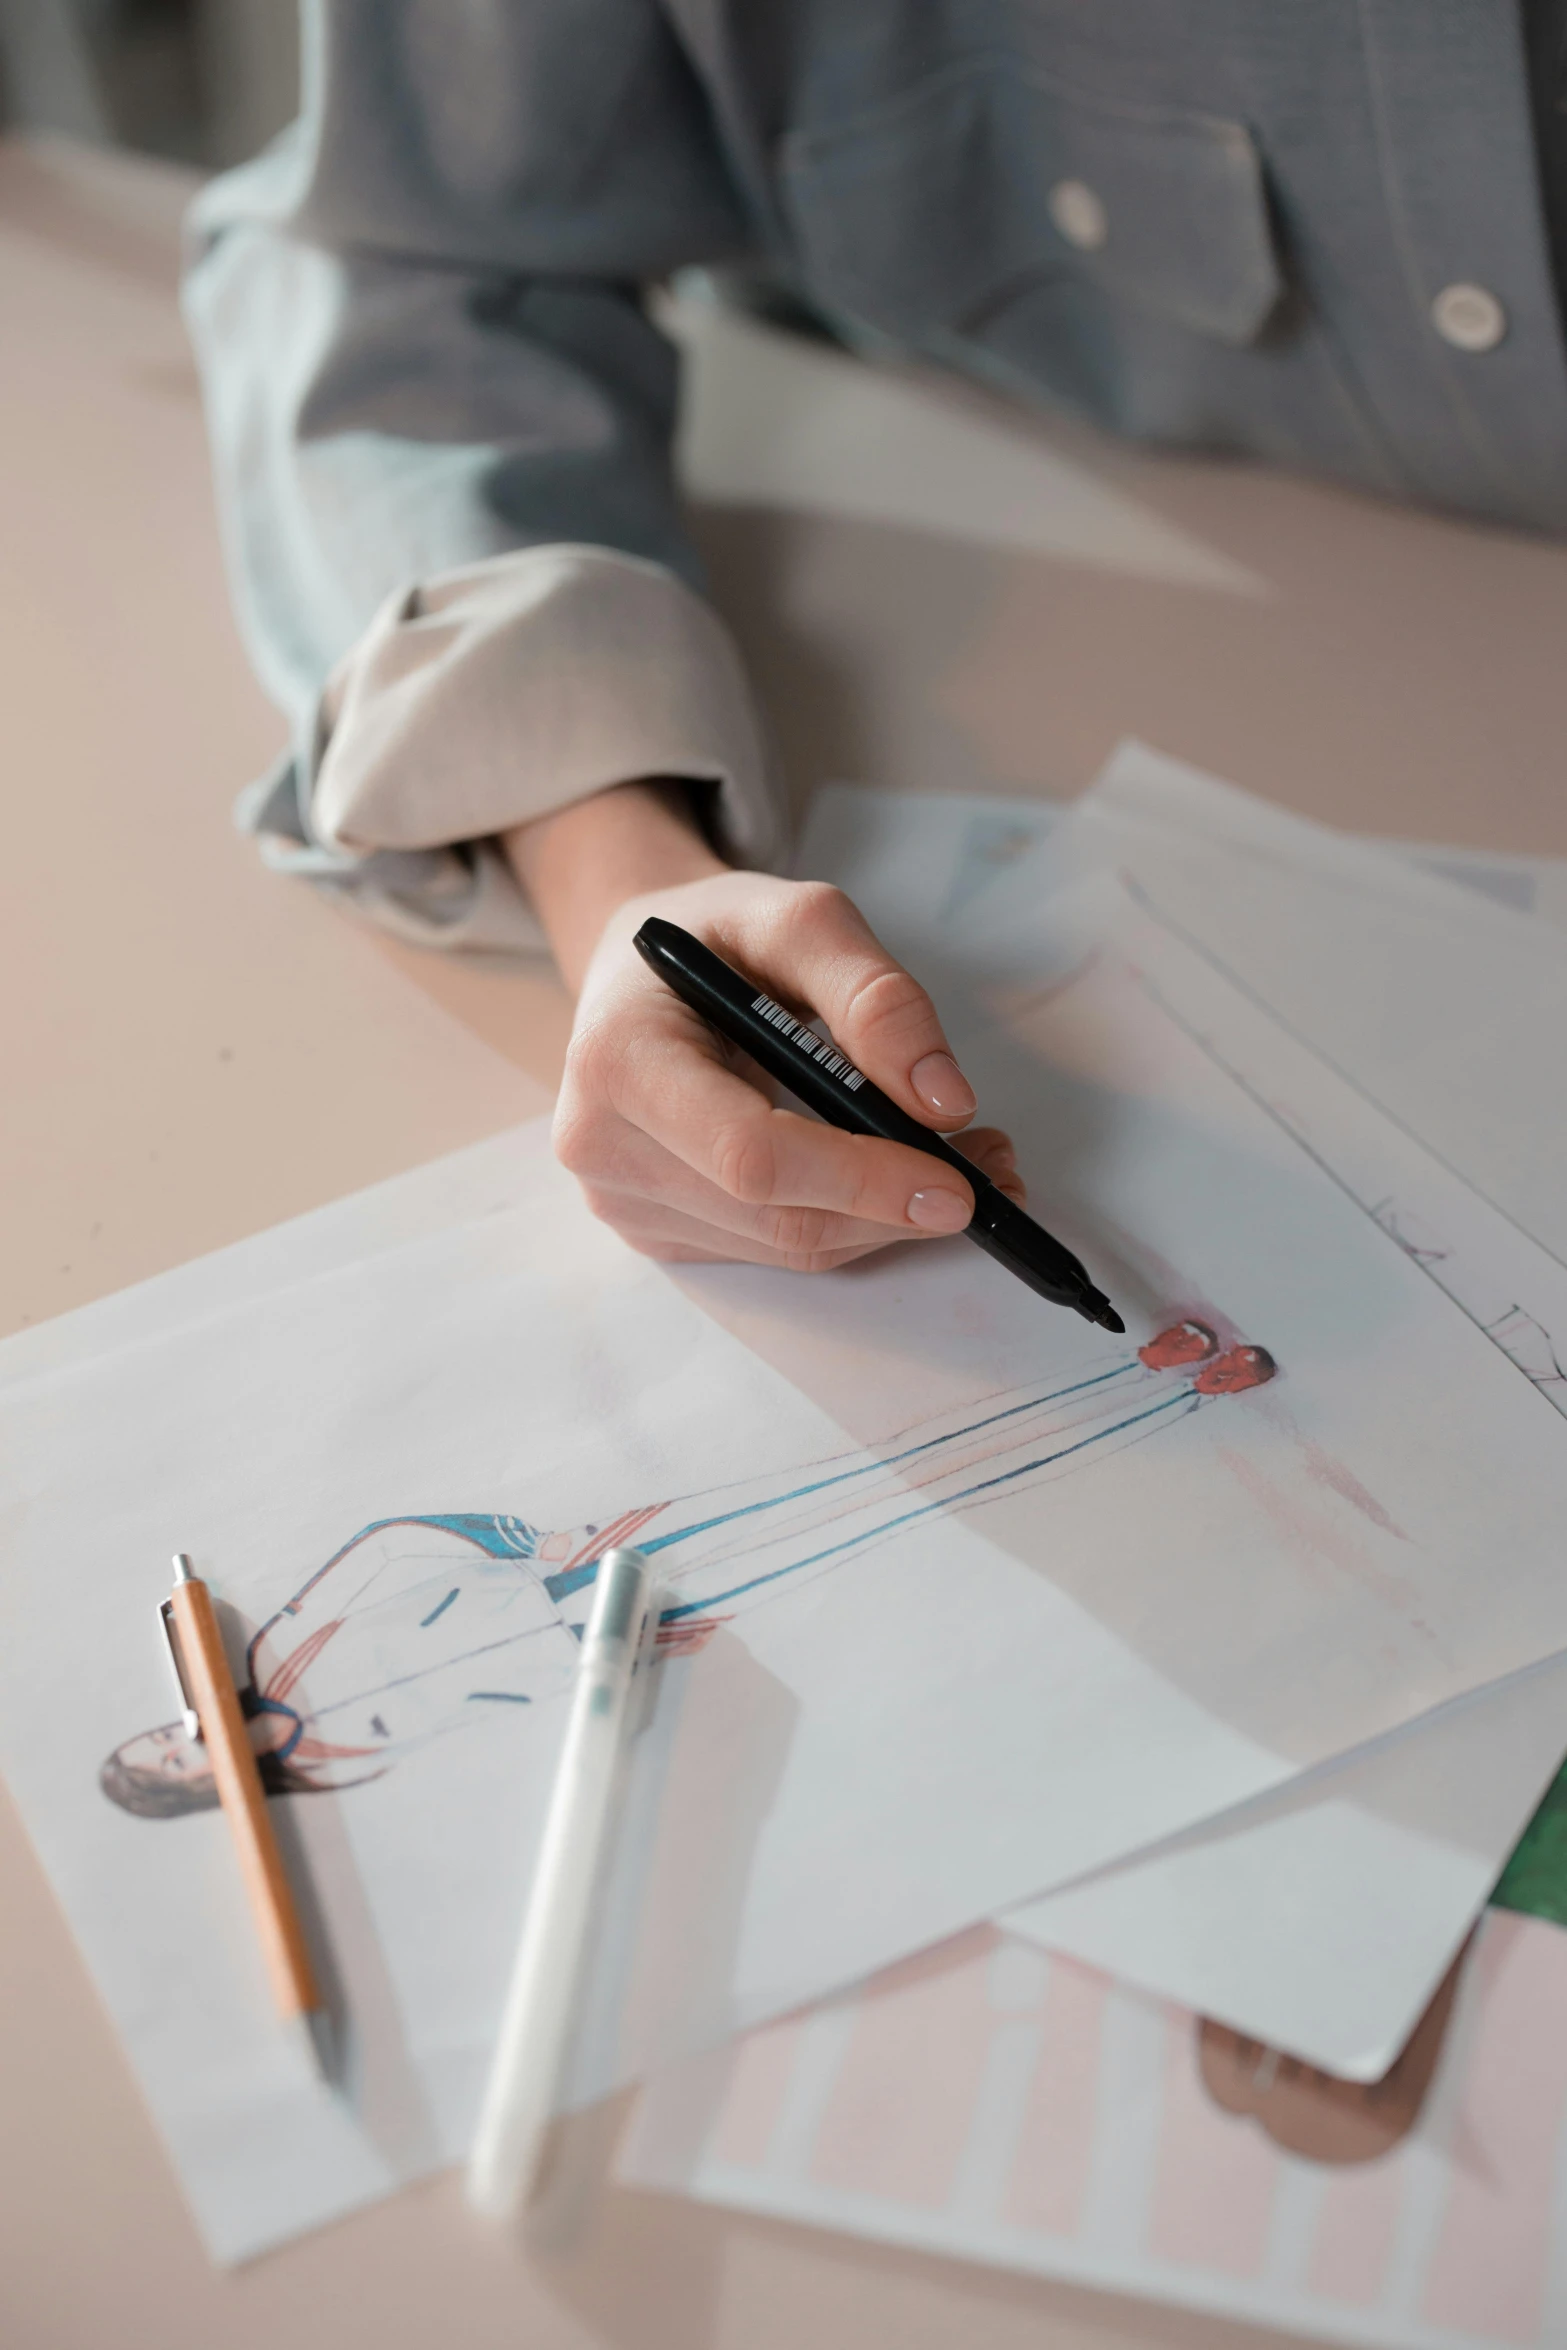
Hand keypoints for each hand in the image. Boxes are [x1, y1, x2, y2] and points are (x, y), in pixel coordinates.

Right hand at [505, 785, 1023, 1271]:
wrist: (640, 972)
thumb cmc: (715, 936)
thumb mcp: (797, 917)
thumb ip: (876, 995)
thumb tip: (945, 1103)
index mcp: (619, 1062)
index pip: (750, 1155)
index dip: (860, 1179)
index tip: (955, 1183)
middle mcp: (603, 1148)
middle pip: (777, 1218)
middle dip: (896, 1205)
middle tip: (990, 1169)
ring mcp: (623, 1203)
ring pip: (787, 1248)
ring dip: (888, 1222)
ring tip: (960, 1163)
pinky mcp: (656, 1233)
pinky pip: (775, 1251)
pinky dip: (851, 1225)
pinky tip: (893, 1183)